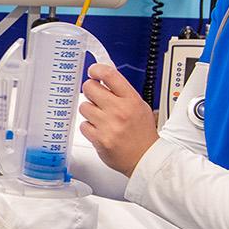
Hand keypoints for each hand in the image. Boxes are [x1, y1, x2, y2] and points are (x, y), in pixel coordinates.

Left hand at [76, 62, 158, 176]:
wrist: (145, 158)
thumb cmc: (142, 133)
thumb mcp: (139, 106)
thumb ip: (122, 92)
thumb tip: (104, 78)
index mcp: (131, 100)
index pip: (109, 75)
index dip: (96, 70)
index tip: (93, 72)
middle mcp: (119, 110)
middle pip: (90, 88)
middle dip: (90, 90)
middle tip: (95, 96)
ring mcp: (108, 125)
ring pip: (83, 106)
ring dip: (89, 110)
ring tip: (100, 117)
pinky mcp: (99, 139)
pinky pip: (83, 125)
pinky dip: (88, 127)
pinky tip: (99, 130)